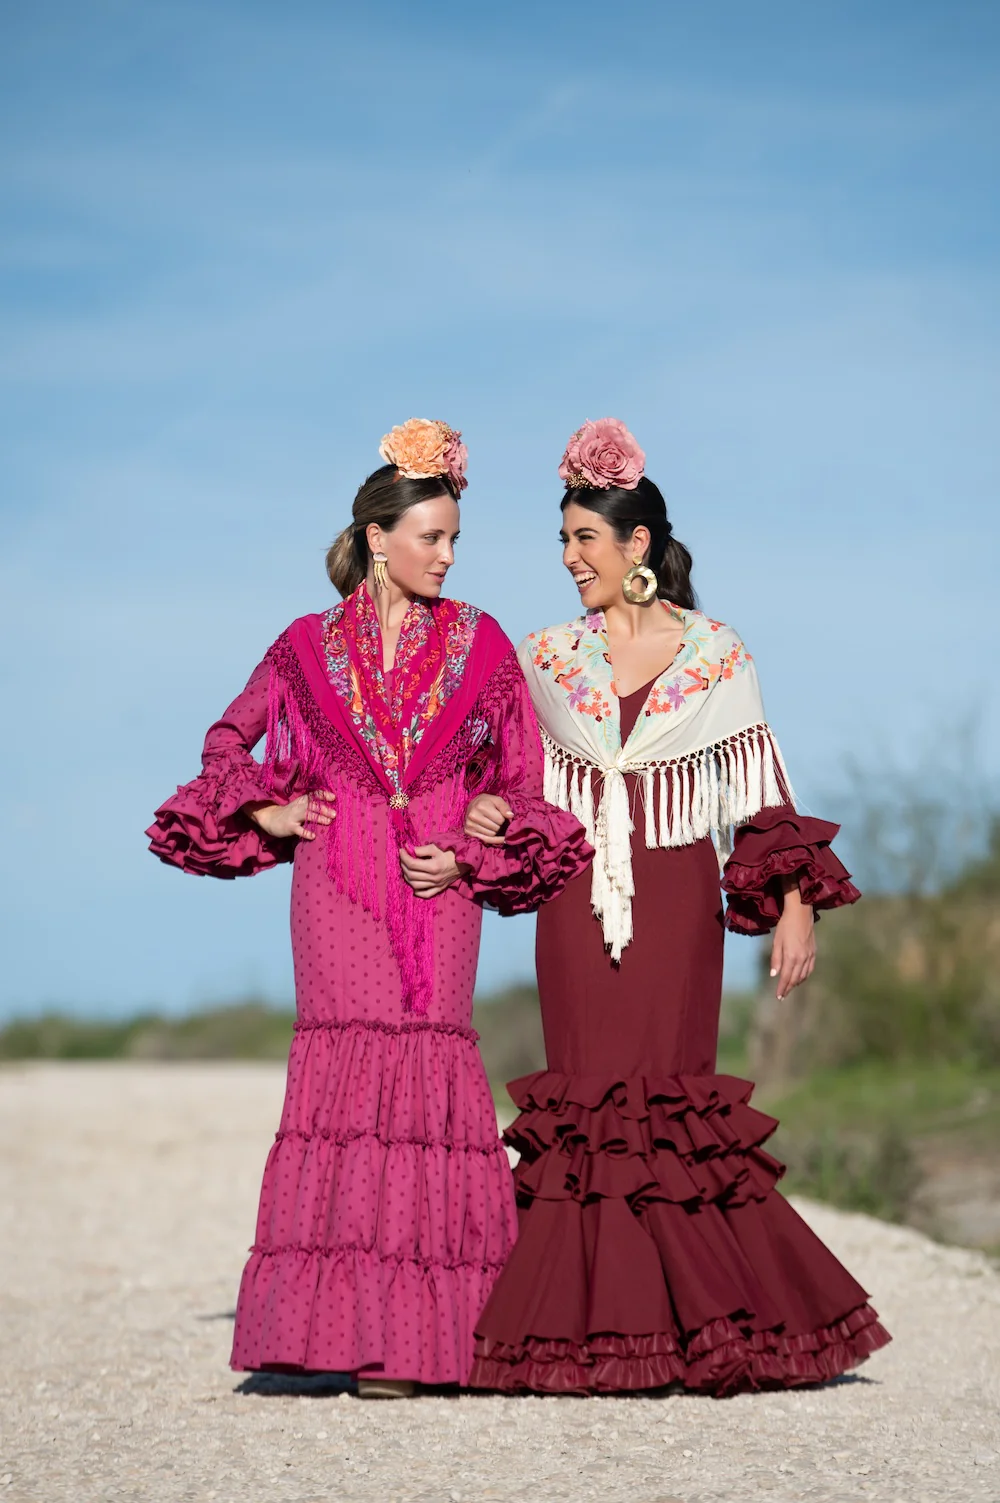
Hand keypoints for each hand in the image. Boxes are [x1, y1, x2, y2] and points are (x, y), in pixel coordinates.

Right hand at [245, 790, 336, 840]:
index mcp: (301, 801)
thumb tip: (330, 808)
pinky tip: (313, 835)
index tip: (333, 797)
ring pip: (307, 815)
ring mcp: (293, 817)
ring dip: (318, 818)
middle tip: (334, 814)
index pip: (313, 795)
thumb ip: (311, 805)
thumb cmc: (290, 813)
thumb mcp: (299, 806)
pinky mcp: (289, 827)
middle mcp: (298, 807)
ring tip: (328, 822)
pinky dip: (306, 832)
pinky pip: (298, 830)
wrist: (270, 819)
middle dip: (323, 809)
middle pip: (312, 806)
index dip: (323, 795)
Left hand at [399, 843, 466, 898]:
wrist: (466, 861)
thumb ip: (421, 849)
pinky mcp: (440, 888)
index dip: (404, 856)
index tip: (402, 850)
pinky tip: (414, 885)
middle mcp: (434, 878)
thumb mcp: (436, 847)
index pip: (412, 864)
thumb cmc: (451, 852)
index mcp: (433, 866)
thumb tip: (409, 849)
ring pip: (415, 885)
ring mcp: (437, 885)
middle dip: (404, 865)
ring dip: (407, 877)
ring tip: (406, 868)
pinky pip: (426, 894)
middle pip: (411, 875)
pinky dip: (418, 891)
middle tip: (403, 857)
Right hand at [464, 793, 512, 846]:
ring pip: (491, 835)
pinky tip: (498, 837)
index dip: (503, 819)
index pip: (500, 820)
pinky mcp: (468, 832)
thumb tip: (511, 816)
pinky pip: (486, 840)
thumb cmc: (487, 802)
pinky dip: (493, 839)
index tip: (501, 816)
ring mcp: (470, 825)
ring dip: (496, 832)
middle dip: (499, 826)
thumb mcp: (497, 800)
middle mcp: (473, 816)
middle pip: (496, 828)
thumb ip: (504, 807)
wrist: (472, 805)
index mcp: (481, 806)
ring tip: (493, 825)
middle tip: (497, 821)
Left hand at [769, 881, 815, 999]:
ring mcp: (809, 956)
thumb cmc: (785, 926)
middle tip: (782, 996)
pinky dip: (804, 976)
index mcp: (792, 956)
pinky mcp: (813, 952)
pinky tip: (801, 977)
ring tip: (790, 988)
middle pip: (795, 978)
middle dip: (788, 988)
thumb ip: (776, 959)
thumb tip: (774, 974)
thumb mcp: (777, 942)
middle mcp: (802, 959)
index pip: (786, 977)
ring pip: (804, 975)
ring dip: (796, 983)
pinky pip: (810, 969)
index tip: (778, 996)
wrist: (801, 914)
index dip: (782, 988)